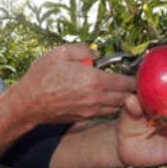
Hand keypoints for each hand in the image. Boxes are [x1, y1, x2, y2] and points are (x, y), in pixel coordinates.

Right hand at [12, 44, 135, 124]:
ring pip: (116, 106)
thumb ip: (83, 49)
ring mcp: (90, 110)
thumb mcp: (60, 53)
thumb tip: (96, 53)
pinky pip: (104, 112)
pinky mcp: (84, 118)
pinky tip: (104, 96)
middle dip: (131, 89)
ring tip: (120, 88)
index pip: (125, 82)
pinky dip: (109, 105)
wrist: (28, 103)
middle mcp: (96, 98)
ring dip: (121, 98)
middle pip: (125, 97)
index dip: (135, 78)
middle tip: (133, 81)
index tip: (138, 73)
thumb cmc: (42, 77)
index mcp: (93, 80)